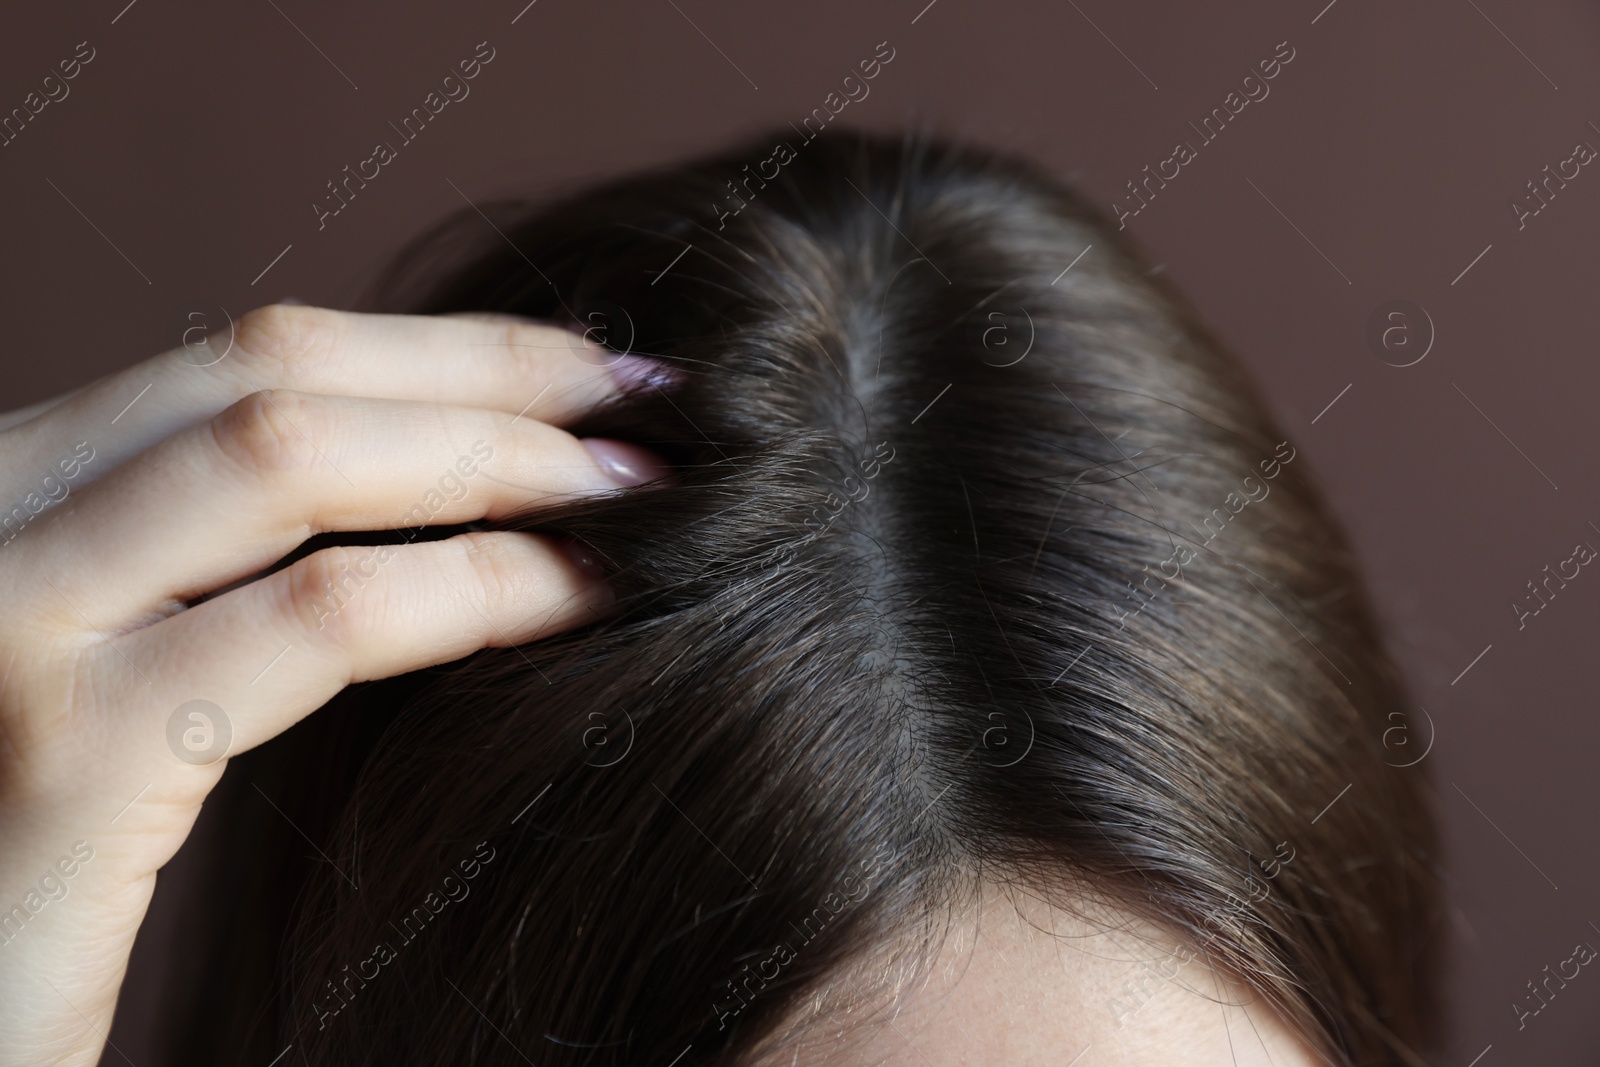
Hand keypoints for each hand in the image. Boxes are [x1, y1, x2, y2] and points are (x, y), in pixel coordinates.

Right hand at [0, 305, 664, 1065]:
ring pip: (292, 461)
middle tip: (655, 411)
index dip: (444, 349)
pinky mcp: (62, 760)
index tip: (590, 371)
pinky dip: (477, 586)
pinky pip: (320, 618)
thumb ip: (215, 565)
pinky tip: (580, 597)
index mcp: (7, 487)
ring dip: (503, 463)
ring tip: (643, 497)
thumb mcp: (113, 658)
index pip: (248, 357)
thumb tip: (435, 484)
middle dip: (495, 378)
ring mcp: (3, 622)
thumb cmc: (38, 858)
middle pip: (277, 374)